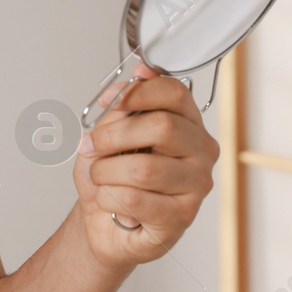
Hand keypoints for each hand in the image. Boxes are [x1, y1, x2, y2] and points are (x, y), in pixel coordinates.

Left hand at [71, 62, 219, 268]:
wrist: (103, 222)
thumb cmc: (111, 177)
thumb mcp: (109, 134)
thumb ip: (125, 106)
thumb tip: (142, 70)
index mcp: (187, 123)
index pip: (175, 93)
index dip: (138, 92)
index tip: (109, 100)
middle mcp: (201, 152)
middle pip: (162, 127)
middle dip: (112, 136)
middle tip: (90, 147)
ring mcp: (196, 186)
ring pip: (144, 169)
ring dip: (105, 172)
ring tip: (99, 178)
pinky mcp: (181, 218)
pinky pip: (134, 200)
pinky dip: (108, 198)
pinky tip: (110, 202)